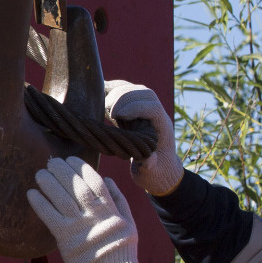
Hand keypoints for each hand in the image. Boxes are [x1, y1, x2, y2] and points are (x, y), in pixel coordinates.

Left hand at [28, 157, 141, 262]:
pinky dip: (40, 204)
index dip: (81, 167)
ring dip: (49, 183)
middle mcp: (94, 214)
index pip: (94, 180)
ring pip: (62, 198)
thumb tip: (109, 179)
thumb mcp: (129, 222)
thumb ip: (119, 199)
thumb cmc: (122, 249)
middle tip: (51, 162)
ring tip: (40, 173)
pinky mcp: (65, 238)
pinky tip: (31, 193)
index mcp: (109, 209)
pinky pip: (50, 217)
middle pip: (75, 186)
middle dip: (62, 171)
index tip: (70, 159)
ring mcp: (79, 225)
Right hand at [104, 79, 182, 195]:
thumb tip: (147, 158)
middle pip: (142, 92)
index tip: (117, 116)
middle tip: (108, 112)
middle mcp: (155, 114)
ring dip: (116, 93)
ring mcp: (144, 109)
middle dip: (123, 97)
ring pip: (133, 89)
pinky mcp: (133, 109)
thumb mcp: (151, 173)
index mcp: (163, 127)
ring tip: (103, 107)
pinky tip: (98, 95)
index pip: (153, 106)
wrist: (159, 169)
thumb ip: (149, 165)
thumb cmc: (155, 173)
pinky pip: (124, 92)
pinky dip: (111, 91)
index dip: (135, 106)